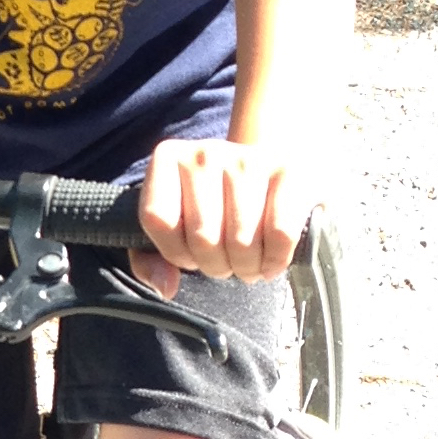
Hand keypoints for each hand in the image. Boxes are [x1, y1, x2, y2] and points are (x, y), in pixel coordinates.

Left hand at [131, 138, 309, 297]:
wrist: (271, 175)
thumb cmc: (215, 207)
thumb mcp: (172, 229)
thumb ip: (150, 261)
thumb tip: (166, 286)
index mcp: (168, 158)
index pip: (157, 218)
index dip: (175, 251)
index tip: (189, 254)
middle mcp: (205, 153)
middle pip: (203, 237)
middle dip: (216, 266)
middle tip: (226, 263)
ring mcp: (248, 159)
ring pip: (241, 241)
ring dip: (246, 267)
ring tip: (248, 262)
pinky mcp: (288, 172)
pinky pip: (280, 235)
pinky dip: (275, 259)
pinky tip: (271, 260)